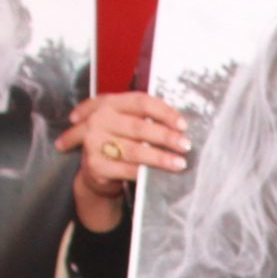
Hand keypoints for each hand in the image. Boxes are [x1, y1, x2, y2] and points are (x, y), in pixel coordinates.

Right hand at [58, 91, 188, 229]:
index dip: (164, 113)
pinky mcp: (95, 164)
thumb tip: (179, 127)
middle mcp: (100, 120)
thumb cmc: (115, 139)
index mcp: (109, 103)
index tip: (183, 125)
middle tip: (185, 145)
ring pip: (134, 150)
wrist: (91, 166)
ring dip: (160, 158)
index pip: (141, 102)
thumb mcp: (124, 120)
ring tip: (179, 163)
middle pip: (139, 127)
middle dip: (166, 137)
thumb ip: (144, 117)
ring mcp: (94, 142)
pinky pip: (126, 169)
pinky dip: (145, 173)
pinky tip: (158, 175)